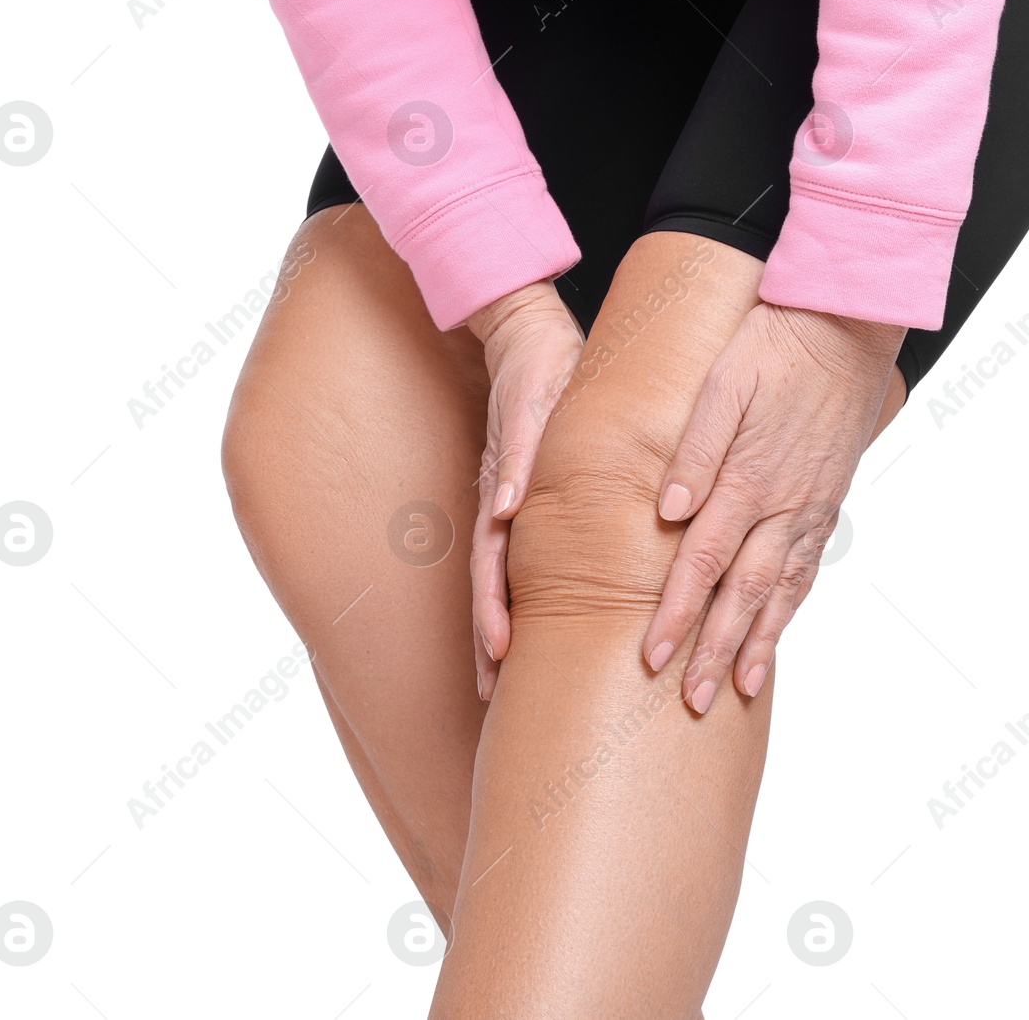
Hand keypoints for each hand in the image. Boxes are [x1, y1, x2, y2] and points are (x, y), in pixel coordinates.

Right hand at [465, 280, 584, 700]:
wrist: (531, 336)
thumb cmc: (540, 370)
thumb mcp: (532, 409)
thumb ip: (520, 459)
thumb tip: (506, 511)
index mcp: (503, 489)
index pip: (490, 565)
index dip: (493, 613)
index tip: (499, 654)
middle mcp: (502, 503)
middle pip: (488, 583)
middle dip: (489, 639)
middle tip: (491, 691)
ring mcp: (509, 501)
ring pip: (498, 576)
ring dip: (497, 626)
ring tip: (500, 674)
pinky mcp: (522, 493)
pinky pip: (514, 554)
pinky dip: (511, 592)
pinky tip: (525, 622)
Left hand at [642, 302, 905, 712]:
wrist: (846, 327)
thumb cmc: (774, 347)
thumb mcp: (723, 385)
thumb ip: (694, 449)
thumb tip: (667, 510)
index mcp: (749, 477)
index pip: (702, 562)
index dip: (677, 613)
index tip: (652, 656)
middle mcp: (784, 504)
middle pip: (742, 593)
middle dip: (715, 650)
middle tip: (691, 701)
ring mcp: (810, 507)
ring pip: (780, 591)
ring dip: (758, 644)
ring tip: (738, 690)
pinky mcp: (826, 501)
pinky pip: (807, 567)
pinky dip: (790, 608)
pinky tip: (777, 632)